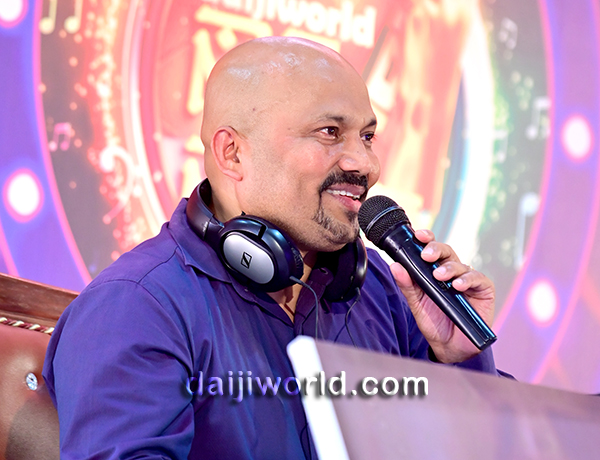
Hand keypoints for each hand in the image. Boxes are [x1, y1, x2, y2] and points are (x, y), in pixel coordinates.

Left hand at [390, 229, 494, 363]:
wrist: (450, 346)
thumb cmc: (435, 321)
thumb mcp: (417, 304)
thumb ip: (407, 285)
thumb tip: (395, 266)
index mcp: (434, 271)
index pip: (431, 249)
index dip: (426, 239)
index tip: (417, 235)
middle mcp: (452, 272)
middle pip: (446, 252)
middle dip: (436, 249)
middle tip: (426, 254)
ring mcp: (468, 280)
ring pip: (460, 264)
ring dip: (449, 268)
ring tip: (440, 276)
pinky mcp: (483, 290)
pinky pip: (478, 279)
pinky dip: (468, 280)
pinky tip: (458, 285)